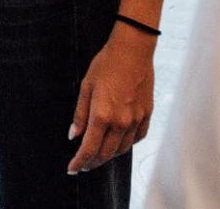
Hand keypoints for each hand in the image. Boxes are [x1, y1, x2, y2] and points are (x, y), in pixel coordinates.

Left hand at [68, 21, 155, 173]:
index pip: (89, 149)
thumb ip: (80, 114)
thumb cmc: (106, 64)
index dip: (79, 162)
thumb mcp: (86, 87)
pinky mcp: (146, 115)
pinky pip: (137, 138)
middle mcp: (121, 122)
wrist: (133, 50)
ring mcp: (136, 120)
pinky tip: (118, 142)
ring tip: (98, 155)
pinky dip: (126, 144)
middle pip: (105, 154)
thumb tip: (73, 135)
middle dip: (92, 163)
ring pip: (122, 149)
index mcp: (102, 115)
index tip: (72, 169)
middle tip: (83, 165)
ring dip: (108, 156)